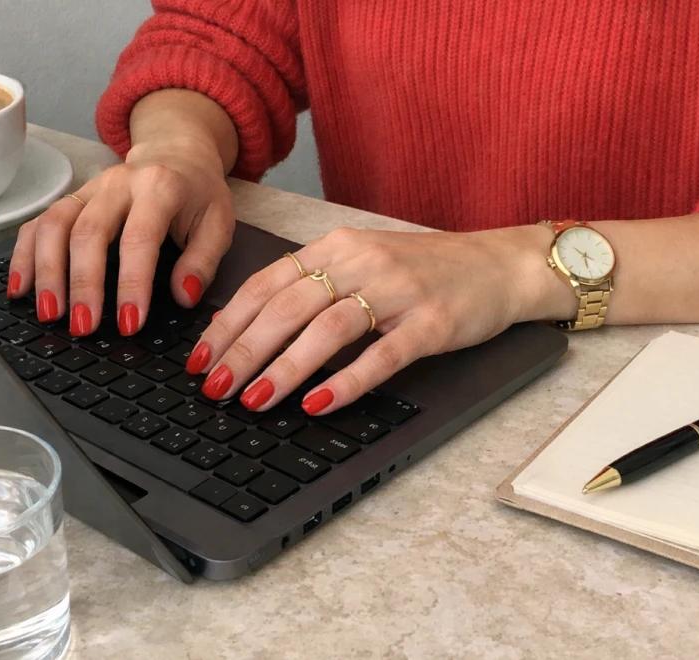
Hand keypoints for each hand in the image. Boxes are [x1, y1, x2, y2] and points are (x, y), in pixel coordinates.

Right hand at [7, 137, 234, 335]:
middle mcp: (117, 184)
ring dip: (47, 272)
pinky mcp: (70, 199)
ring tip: (49, 314)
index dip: (132, 283)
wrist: (176, 154)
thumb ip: (203, 261)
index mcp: (159, 188)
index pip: (139, 238)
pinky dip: (24, 255)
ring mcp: (88, 190)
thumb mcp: (219, 223)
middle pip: (88, 232)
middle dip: (82, 284)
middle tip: (83, 327)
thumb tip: (183, 296)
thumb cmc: (198, 195)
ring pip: (54, 225)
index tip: (129, 322)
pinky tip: (20, 288)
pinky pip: (38, 223)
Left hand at [188, 225, 568, 414]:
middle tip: (214, 388)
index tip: (199, 358)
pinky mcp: (431, 323)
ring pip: (326, 329)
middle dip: (244, 351)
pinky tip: (318, 404)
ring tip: (254, 401)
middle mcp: (362, 262)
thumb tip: (252, 329)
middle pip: (288, 308)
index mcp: (337, 247)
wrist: (500, 264)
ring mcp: (398, 292)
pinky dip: (346, 381)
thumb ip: (314, 287)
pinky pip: (382, 355)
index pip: (267, 285)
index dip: (227, 323)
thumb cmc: (427, 270)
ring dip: (283, 368)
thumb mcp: (363, 262)